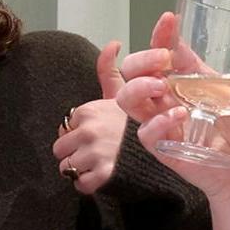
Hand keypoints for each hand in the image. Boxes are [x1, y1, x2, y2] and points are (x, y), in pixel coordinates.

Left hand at [51, 42, 132, 193]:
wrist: (168, 146)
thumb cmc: (143, 119)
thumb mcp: (125, 91)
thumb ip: (110, 70)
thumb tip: (112, 44)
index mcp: (88, 111)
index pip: (65, 126)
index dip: (77, 133)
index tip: (94, 136)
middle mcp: (89, 131)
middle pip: (61, 149)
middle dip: (74, 153)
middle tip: (93, 153)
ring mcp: (95, 154)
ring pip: (68, 168)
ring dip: (80, 170)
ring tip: (98, 165)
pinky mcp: (104, 176)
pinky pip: (81, 185)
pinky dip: (88, 184)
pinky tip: (102, 177)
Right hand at [109, 9, 229, 197]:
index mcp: (189, 78)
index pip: (166, 49)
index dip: (162, 34)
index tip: (169, 20)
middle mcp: (170, 96)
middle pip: (135, 70)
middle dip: (142, 59)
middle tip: (162, 60)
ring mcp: (163, 120)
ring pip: (128, 98)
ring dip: (139, 87)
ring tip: (162, 87)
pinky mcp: (163, 145)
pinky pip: (145, 132)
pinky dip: (157, 122)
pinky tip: (179, 117)